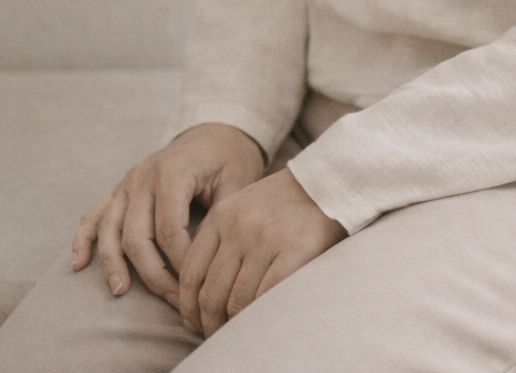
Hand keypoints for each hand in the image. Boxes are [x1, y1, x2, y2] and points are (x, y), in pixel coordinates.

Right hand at [70, 123, 265, 309]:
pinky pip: (94, 215)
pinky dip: (83, 239)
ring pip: (110, 231)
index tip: (197, 284)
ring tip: (121, 292)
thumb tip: (207, 262)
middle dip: (154, 274)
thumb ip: (222, 217)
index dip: (182, 263)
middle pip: (137, 237)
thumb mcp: (238, 181)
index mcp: (173, 172)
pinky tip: (78, 263)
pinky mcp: (120, 189)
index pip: (169, 231)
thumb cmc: (229, 158)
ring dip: (114, 265)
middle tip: (175, 301)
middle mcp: (143, 176)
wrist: (215, 131)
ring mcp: (127, 182)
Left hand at [178, 166, 346, 337]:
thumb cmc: (282, 202)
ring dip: (235, 325)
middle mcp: (239, 227)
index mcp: (221, 215)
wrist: (326, 181)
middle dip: (210, 322)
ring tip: (239, 330)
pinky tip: (260, 319)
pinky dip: (259, 315)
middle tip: (216, 333)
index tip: (195, 321)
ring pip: (237, 301)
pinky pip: (266, 296)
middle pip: (211, 293)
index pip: (191, 273)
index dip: (189, 306)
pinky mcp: (294, 249)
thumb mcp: (241, 207)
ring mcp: (265, 238)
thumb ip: (219, 240)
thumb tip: (196, 297)